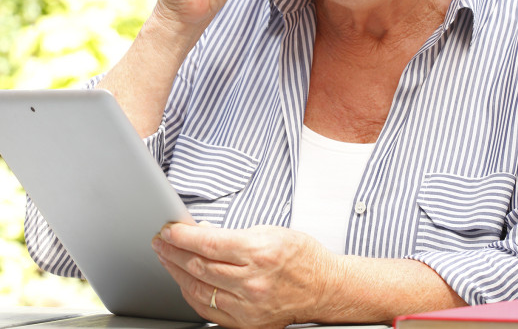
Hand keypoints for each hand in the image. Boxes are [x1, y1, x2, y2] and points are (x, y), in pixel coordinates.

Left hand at [152, 222, 340, 328]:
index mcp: (259, 253)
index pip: (209, 244)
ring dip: (177, 272)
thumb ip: (234, 234)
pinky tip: (184, 281)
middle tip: (161, 240)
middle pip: (199, 266)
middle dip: (173, 251)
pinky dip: (192, 294)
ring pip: (199, 289)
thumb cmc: (301, 256)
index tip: (169, 229)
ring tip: (166, 257)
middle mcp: (252, 282)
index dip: (183, 236)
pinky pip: (209, 310)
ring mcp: (248, 306)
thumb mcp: (270, 231)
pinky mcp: (247, 324)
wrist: (323, 288)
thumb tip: (203, 232)